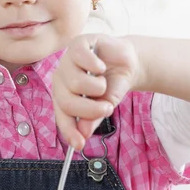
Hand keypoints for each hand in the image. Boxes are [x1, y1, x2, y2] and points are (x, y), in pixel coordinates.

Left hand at [52, 34, 139, 149]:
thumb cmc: (112, 86)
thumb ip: (92, 119)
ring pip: (76, 82)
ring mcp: (67, 61)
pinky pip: (81, 58)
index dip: (69, 131)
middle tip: (106, 108)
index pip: (61, 115)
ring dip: (97, 87)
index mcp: (64, 95)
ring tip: (103, 81)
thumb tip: (83, 133)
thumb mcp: (104, 107)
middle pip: (66, 101)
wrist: (127, 64)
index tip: (80, 145)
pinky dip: (96, 66)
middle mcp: (61, 79)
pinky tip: (101, 66)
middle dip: (89, 109)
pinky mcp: (77, 44)